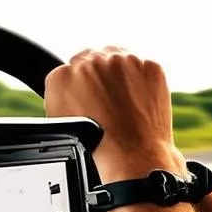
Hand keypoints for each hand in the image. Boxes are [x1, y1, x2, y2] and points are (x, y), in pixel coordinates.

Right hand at [45, 46, 185, 181]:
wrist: (133, 154)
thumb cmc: (99, 144)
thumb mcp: (62, 119)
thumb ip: (62, 90)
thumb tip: (70, 78)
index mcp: (62, 75)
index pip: (73, 65)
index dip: (83, 82)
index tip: (91, 95)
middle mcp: (91, 61)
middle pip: (95, 57)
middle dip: (101, 75)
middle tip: (109, 99)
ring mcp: (123, 61)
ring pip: (120, 58)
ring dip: (121, 73)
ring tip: (125, 100)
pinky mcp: (149, 67)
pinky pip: (144, 67)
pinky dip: (144, 80)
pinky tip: (141, 99)